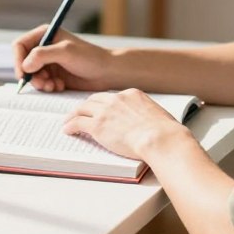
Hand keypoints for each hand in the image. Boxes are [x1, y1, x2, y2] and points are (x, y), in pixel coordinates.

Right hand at [12, 26, 112, 91]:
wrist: (107, 72)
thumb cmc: (90, 58)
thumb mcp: (65, 52)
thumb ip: (42, 55)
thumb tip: (25, 66)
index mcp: (45, 34)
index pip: (20, 45)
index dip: (18, 60)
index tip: (23, 74)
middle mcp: (45, 47)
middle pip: (23, 62)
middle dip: (31, 75)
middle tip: (43, 84)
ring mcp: (49, 62)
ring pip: (32, 75)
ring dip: (40, 83)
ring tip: (54, 86)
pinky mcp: (54, 75)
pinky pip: (41, 83)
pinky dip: (48, 87)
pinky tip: (60, 86)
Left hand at [62, 89, 186, 159]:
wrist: (161, 138)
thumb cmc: (166, 133)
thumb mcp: (158, 115)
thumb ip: (147, 115)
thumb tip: (150, 124)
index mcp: (132, 94)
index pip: (112, 97)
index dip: (103, 103)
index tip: (99, 109)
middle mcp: (117, 99)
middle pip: (94, 99)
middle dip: (86, 106)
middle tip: (80, 112)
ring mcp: (106, 111)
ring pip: (82, 108)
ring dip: (73, 114)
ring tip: (68, 121)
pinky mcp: (98, 126)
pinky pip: (78, 122)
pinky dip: (70, 125)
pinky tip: (67, 130)